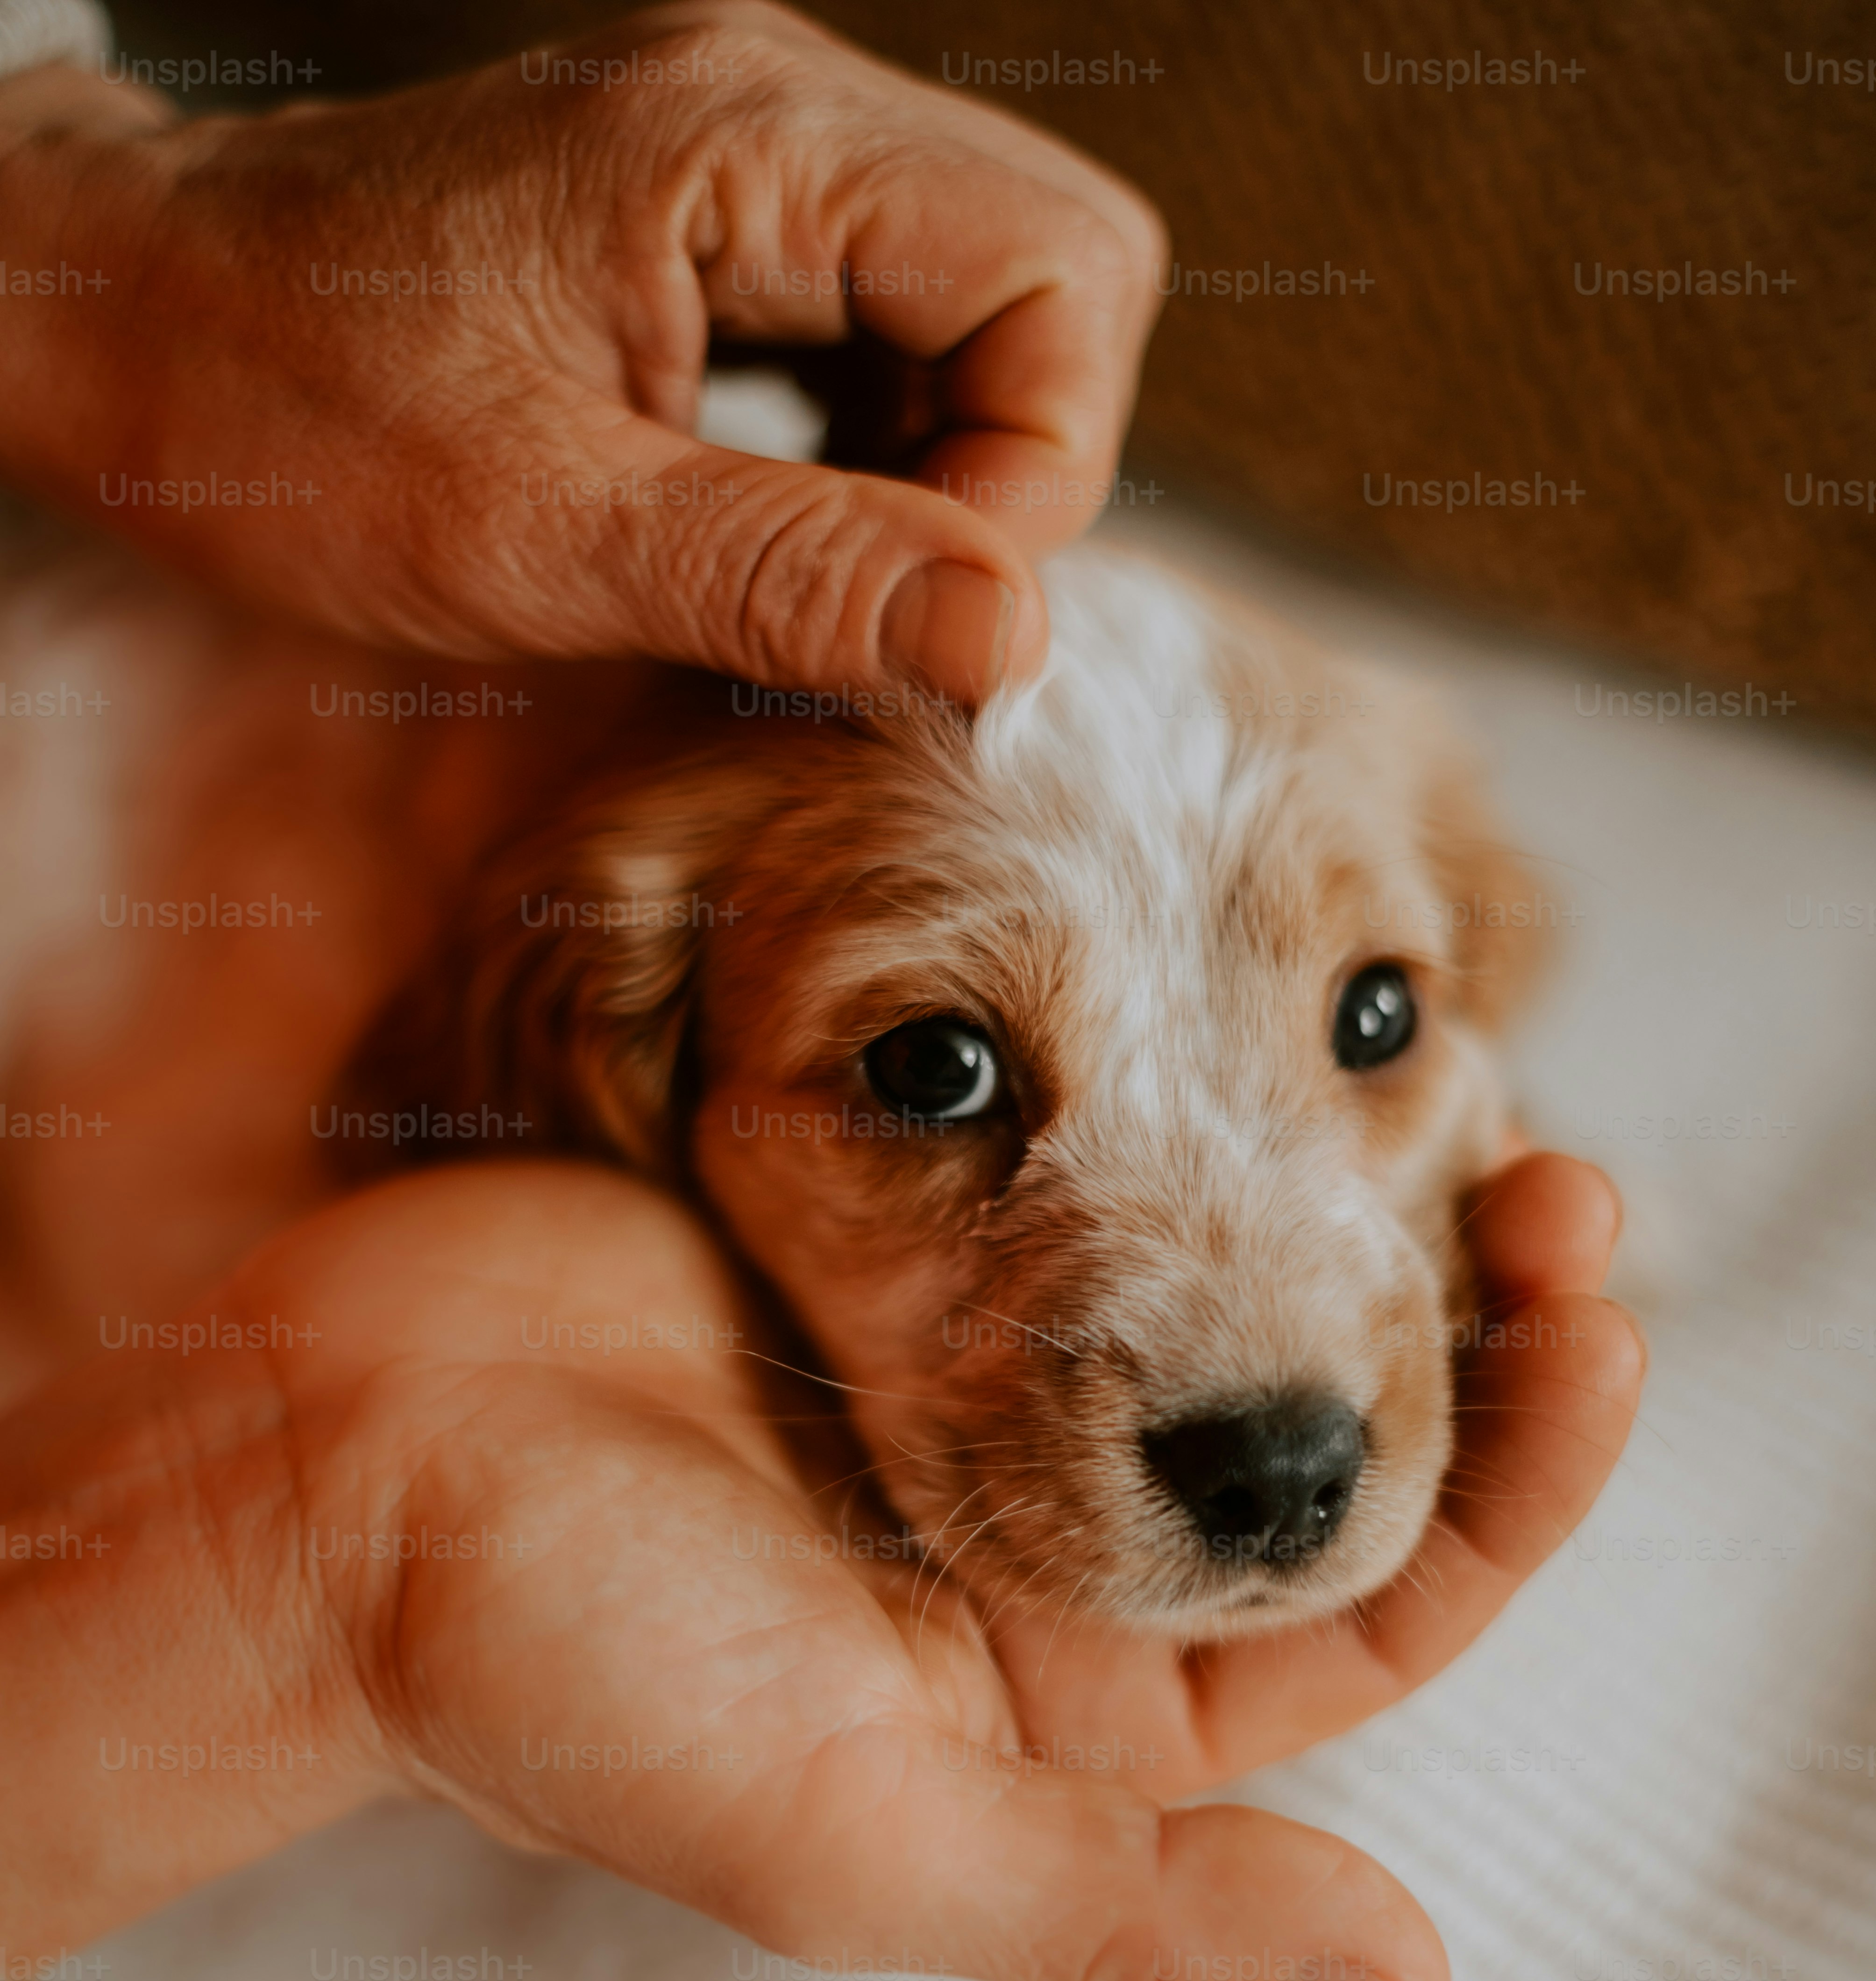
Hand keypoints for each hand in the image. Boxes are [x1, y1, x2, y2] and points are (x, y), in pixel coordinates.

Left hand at [0, 3, 1164, 697]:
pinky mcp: (713, 206)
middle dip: (1013, 460)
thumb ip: (793, 577)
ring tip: (812, 561)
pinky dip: (875, 434)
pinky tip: (778, 512)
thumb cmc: (288, 413)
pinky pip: (886, 311)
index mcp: (747, 141)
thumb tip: (1011, 640)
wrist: (130, 322)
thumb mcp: (545, 530)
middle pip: (1058, 266)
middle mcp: (771, 102)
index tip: (919, 607)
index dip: (1037, 470)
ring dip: (945, 457)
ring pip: (985, 294)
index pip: (1064, 275)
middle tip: (881, 590)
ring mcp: (746, 146)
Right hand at [0, 1151, 1639, 1980]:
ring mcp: (978, 1381)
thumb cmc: (566, 1678)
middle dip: (1471, 1319)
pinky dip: (1186, 1109)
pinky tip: (1264, 1034)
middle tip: (1558, 1172)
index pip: (1370, 1610)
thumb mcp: (860, 1837)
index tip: (1602, 1336)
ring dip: (1350, 1194)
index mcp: (1082, 1707)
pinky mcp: (891, 1247)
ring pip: (1226, 1290)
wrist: (343, 1473)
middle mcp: (1055, 1549)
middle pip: (1326, 1436)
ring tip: (1452, 1073)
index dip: (1515, 1486)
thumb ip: (1133, 1907)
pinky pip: (1087, 1174)